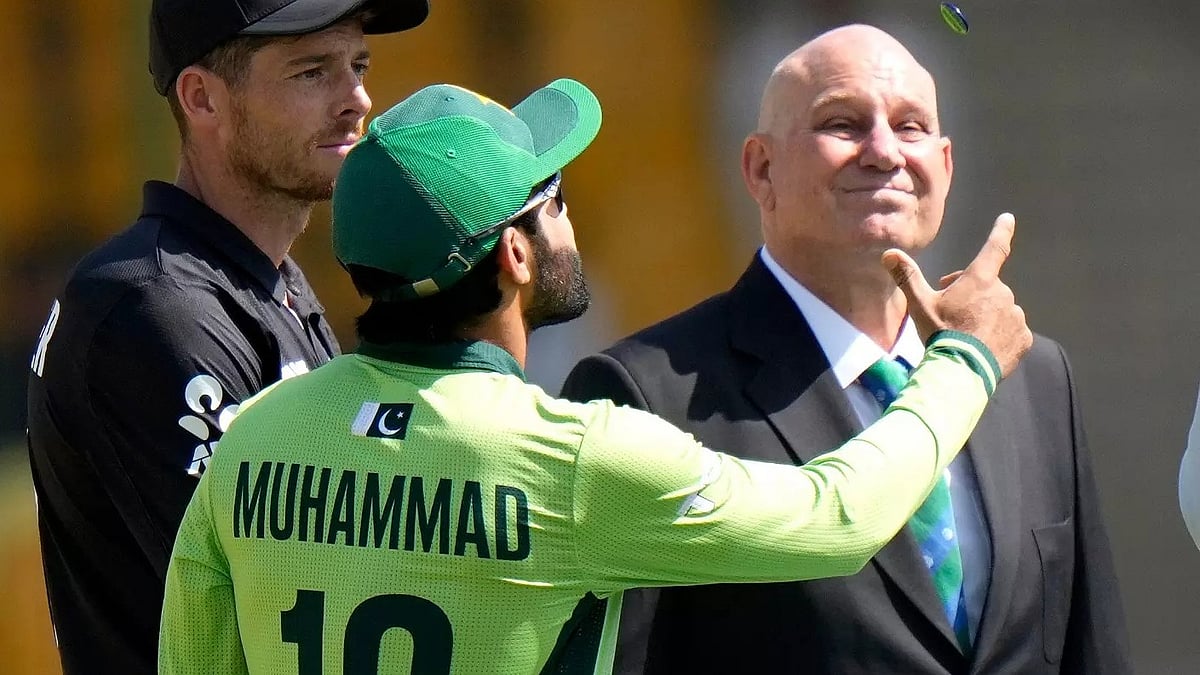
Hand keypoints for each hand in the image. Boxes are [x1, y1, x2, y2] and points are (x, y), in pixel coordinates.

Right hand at [881, 213, 1032, 376]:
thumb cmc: (940, 333)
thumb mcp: (919, 305)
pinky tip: (983, 348)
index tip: (1008, 218)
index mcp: (980, 280)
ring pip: (1001, 310)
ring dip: (987, 316)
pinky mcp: (1024, 338)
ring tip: (968, 336)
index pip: (994, 248)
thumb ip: (907, 277)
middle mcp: (1003, 293)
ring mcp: (1016, 316)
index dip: (1001, 231)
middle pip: (988, 288)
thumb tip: (889, 253)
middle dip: (973, 295)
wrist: (961, 371)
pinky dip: (1000, 336)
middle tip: (952, 313)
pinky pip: (1012, 331)